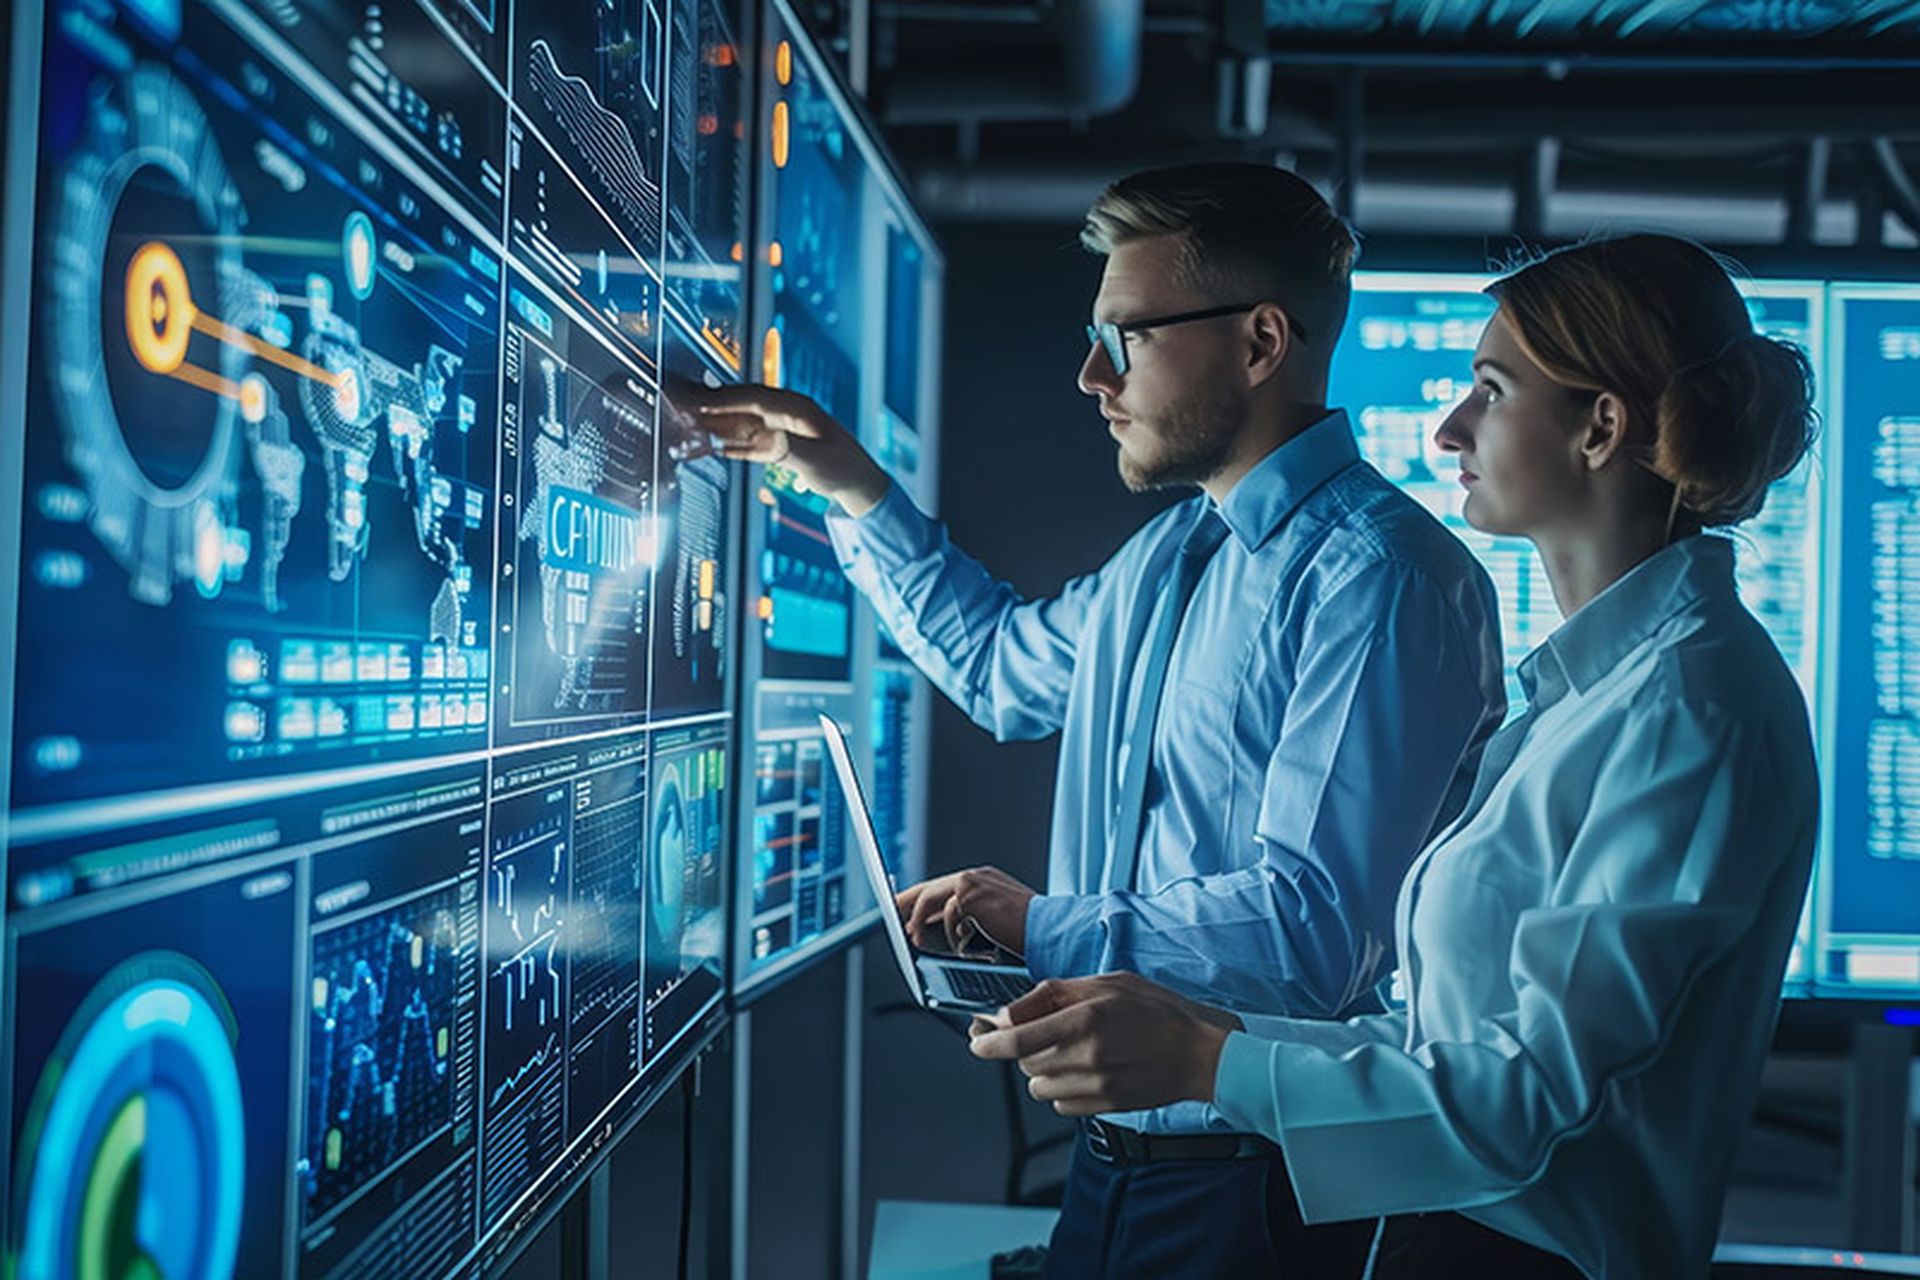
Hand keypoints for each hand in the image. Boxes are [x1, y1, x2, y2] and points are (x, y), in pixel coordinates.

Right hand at [675, 379, 890, 515]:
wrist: (860, 485)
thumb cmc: (844, 470)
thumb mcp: (815, 461)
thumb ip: (786, 448)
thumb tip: (763, 438)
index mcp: (796, 408)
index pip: (752, 398)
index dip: (724, 399)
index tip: (698, 402)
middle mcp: (787, 413)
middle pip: (743, 404)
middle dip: (714, 405)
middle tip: (684, 406)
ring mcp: (783, 428)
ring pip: (744, 421)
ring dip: (719, 424)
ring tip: (692, 424)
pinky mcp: (781, 445)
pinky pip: (751, 440)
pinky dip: (733, 443)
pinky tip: (716, 447)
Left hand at [894, 866, 1037, 957]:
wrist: (1050, 931)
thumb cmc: (1027, 934)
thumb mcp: (991, 924)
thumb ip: (964, 920)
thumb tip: (932, 930)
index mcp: (982, 881)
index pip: (942, 887)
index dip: (920, 898)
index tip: (902, 907)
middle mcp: (976, 876)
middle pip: (928, 888)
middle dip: (906, 903)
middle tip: (891, 916)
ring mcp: (973, 882)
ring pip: (931, 900)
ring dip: (920, 923)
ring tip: (914, 939)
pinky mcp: (970, 894)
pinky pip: (945, 914)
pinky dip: (948, 933)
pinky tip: (957, 945)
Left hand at [966, 973, 1240, 1115]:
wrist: (1200, 1054)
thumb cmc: (1157, 1011)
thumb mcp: (1107, 983)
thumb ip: (1056, 993)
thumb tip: (1012, 1010)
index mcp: (1085, 1018)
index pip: (1017, 1039)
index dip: (988, 1042)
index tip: (978, 1040)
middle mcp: (1087, 1055)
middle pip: (1023, 1062)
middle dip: (1020, 1048)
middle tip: (1038, 1034)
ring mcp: (1096, 1086)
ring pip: (1038, 1085)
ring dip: (1041, 1069)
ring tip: (1068, 1051)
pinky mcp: (1104, 1107)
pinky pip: (1060, 1103)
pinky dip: (1061, 1089)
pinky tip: (1083, 1070)